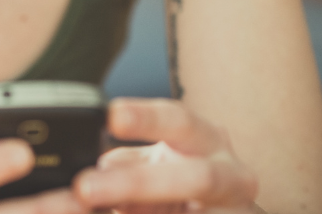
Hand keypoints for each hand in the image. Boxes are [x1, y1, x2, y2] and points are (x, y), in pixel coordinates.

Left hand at [74, 98, 259, 213]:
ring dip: (138, 213)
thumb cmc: (186, 183)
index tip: (112, 116)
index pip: (179, 121)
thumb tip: (95, 167)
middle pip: (195, 177)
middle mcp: (231, 176)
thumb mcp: (159, 164)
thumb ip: (129, 164)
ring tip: (89, 206)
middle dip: (137, 184)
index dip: (147, 118)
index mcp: (207, 141)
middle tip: (85, 188)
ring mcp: (235, 212)